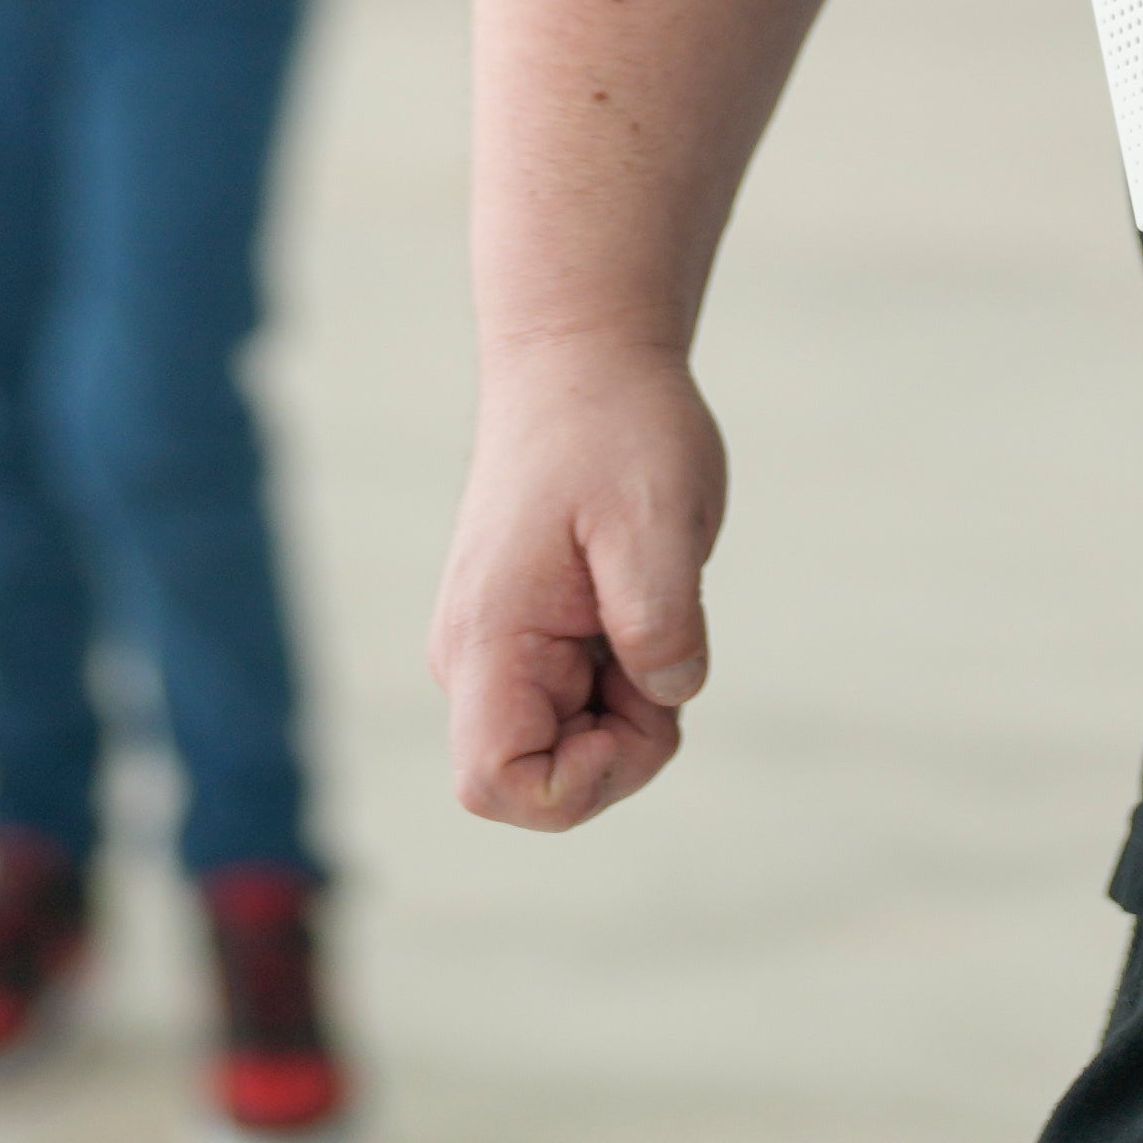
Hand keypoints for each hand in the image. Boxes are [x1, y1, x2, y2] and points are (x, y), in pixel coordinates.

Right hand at [435, 331, 722, 831]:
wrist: (583, 355)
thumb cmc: (617, 426)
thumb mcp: (659, 520)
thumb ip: (659, 623)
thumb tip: (668, 695)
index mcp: (489, 636)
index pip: (497, 784)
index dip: (580, 786)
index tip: (642, 708)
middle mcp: (473, 656)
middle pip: (539, 780)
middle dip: (622, 748)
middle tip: (665, 650)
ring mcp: (495, 648)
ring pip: (564, 746)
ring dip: (629, 709)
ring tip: (655, 607)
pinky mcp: (524, 636)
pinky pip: (577, 704)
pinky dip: (626, 679)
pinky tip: (642, 603)